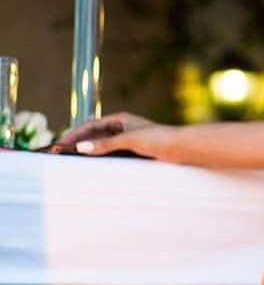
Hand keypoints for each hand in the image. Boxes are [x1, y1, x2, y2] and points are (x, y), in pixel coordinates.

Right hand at [50, 112, 169, 159]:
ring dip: (89, 150)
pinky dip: (101, 157)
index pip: (91, 125)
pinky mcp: (136, 151)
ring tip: (73, 159)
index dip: (75, 134)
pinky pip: (113, 153)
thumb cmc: (158, 138)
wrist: (182, 147)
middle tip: (61, 152)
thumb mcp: (128, 140)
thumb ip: (105, 144)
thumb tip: (81, 148)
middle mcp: (123, 127)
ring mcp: (129, 139)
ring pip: (103, 144)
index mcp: (120, 119)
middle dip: (78, 142)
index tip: (61, 143)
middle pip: (95, 134)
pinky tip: (94, 165)